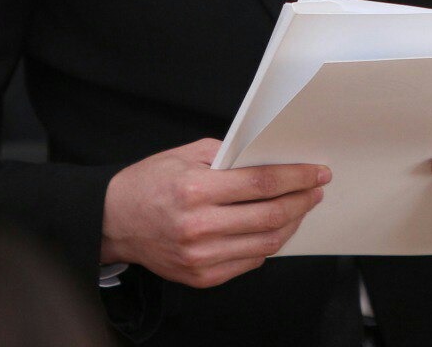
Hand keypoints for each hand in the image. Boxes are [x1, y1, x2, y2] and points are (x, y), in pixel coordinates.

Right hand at [101, 138, 327, 287]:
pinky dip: (267, 244)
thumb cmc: (149, 183)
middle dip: (302, 201)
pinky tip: (273, 229)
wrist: (114, 221)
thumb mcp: (185, 155)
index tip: (317, 172)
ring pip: (265, 243)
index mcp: (195, 189)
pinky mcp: (201, 276)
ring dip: (291, 224)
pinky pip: (249, 262)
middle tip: (316, 190)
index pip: (261, 183)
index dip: (296, 177)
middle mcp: (199, 226)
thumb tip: (270, 159)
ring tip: (299, 208)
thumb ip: (228, 156)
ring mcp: (200, 256)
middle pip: (270, 216)